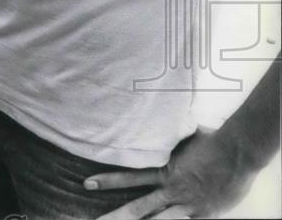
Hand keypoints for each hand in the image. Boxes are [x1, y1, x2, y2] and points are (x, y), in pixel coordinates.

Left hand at [86, 127, 257, 218]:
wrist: (237, 151)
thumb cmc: (212, 138)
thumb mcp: (183, 136)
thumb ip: (168, 137)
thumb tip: (157, 116)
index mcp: (164, 170)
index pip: (130, 176)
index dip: (109, 180)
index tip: (87, 183)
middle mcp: (171, 189)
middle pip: (138, 206)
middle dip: (115, 215)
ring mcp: (186, 205)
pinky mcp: (203, 215)